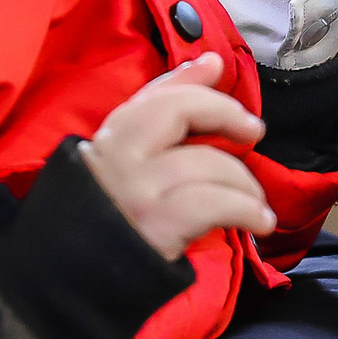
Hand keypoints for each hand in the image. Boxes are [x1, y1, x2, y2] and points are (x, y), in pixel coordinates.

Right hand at [82, 55, 274, 258]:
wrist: (78, 276)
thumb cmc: (115, 215)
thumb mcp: (131, 157)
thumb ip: (166, 107)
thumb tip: (211, 62)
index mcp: (113, 137)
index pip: (156, 93)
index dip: (194, 79)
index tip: (221, 71)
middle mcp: (120, 156)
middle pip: (180, 110)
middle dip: (226, 114)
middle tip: (253, 131)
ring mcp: (137, 190)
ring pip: (209, 163)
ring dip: (246, 183)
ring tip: (257, 201)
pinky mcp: (157, 225)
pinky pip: (216, 204)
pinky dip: (248, 210)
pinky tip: (260, 221)